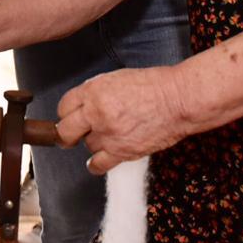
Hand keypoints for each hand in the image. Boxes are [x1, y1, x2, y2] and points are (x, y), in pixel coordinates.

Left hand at [56, 66, 191, 174]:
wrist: (178, 100)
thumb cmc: (154, 85)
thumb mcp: (117, 78)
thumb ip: (96, 91)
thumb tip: (83, 104)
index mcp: (94, 91)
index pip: (64, 106)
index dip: (67, 113)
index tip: (70, 117)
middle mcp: (97, 113)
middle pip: (66, 131)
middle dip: (67, 133)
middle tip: (71, 134)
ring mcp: (108, 134)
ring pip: (87, 146)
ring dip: (94, 142)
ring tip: (109, 135)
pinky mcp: (122, 152)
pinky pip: (98, 164)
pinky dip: (96, 164)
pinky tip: (99, 159)